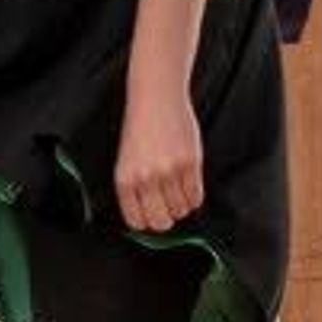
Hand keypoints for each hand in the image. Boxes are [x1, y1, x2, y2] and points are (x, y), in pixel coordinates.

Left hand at [113, 84, 205, 233]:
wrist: (156, 98)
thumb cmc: (140, 128)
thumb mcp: (127, 160)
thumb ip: (135, 189)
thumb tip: (147, 218)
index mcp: (125, 179)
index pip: (136, 222)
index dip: (146, 222)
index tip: (151, 215)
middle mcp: (146, 178)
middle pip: (160, 223)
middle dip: (165, 219)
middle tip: (167, 207)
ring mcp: (169, 171)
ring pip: (181, 211)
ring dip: (181, 205)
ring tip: (177, 188)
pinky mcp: (191, 163)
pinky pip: (196, 197)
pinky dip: (194, 196)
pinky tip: (188, 183)